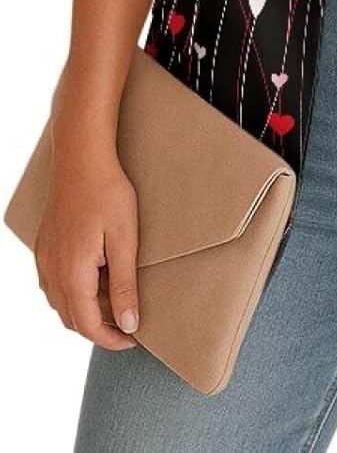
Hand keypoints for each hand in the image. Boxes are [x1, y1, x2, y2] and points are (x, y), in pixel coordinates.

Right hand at [34, 146, 140, 350]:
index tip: (133, 338)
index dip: (111, 339)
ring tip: (115, 292)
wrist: (81, 157)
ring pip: (62, 302)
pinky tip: (95, 274)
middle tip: (128, 319)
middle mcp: (52, 272)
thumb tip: (128, 324)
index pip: (88, 326)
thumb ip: (124, 286)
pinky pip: (54, 283)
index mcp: (73, 274)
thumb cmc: (107, 193)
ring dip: (87, 308)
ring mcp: (44, 258)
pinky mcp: (44, 246)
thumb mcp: (124, 240)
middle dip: (99, 326)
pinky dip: (74, 290)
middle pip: (72, 319)